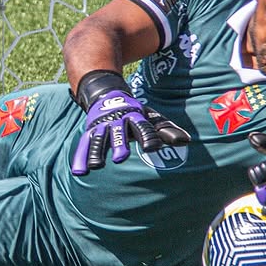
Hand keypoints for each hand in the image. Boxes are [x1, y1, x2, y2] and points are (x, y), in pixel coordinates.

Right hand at [71, 70, 188, 175]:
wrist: (106, 94)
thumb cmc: (134, 112)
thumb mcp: (151, 118)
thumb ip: (166, 130)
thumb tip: (185, 140)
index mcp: (135, 116)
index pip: (144, 127)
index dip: (148, 137)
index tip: (152, 148)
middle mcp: (117, 120)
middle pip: (119, 132)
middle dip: (120, 144)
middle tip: (121, 158)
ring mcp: (102, 126)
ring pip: (99, 139)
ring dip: (97, 152)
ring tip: (97, 166)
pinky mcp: (90, 131)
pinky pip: (84, 145)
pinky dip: (81, 157)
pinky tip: (80, 171)